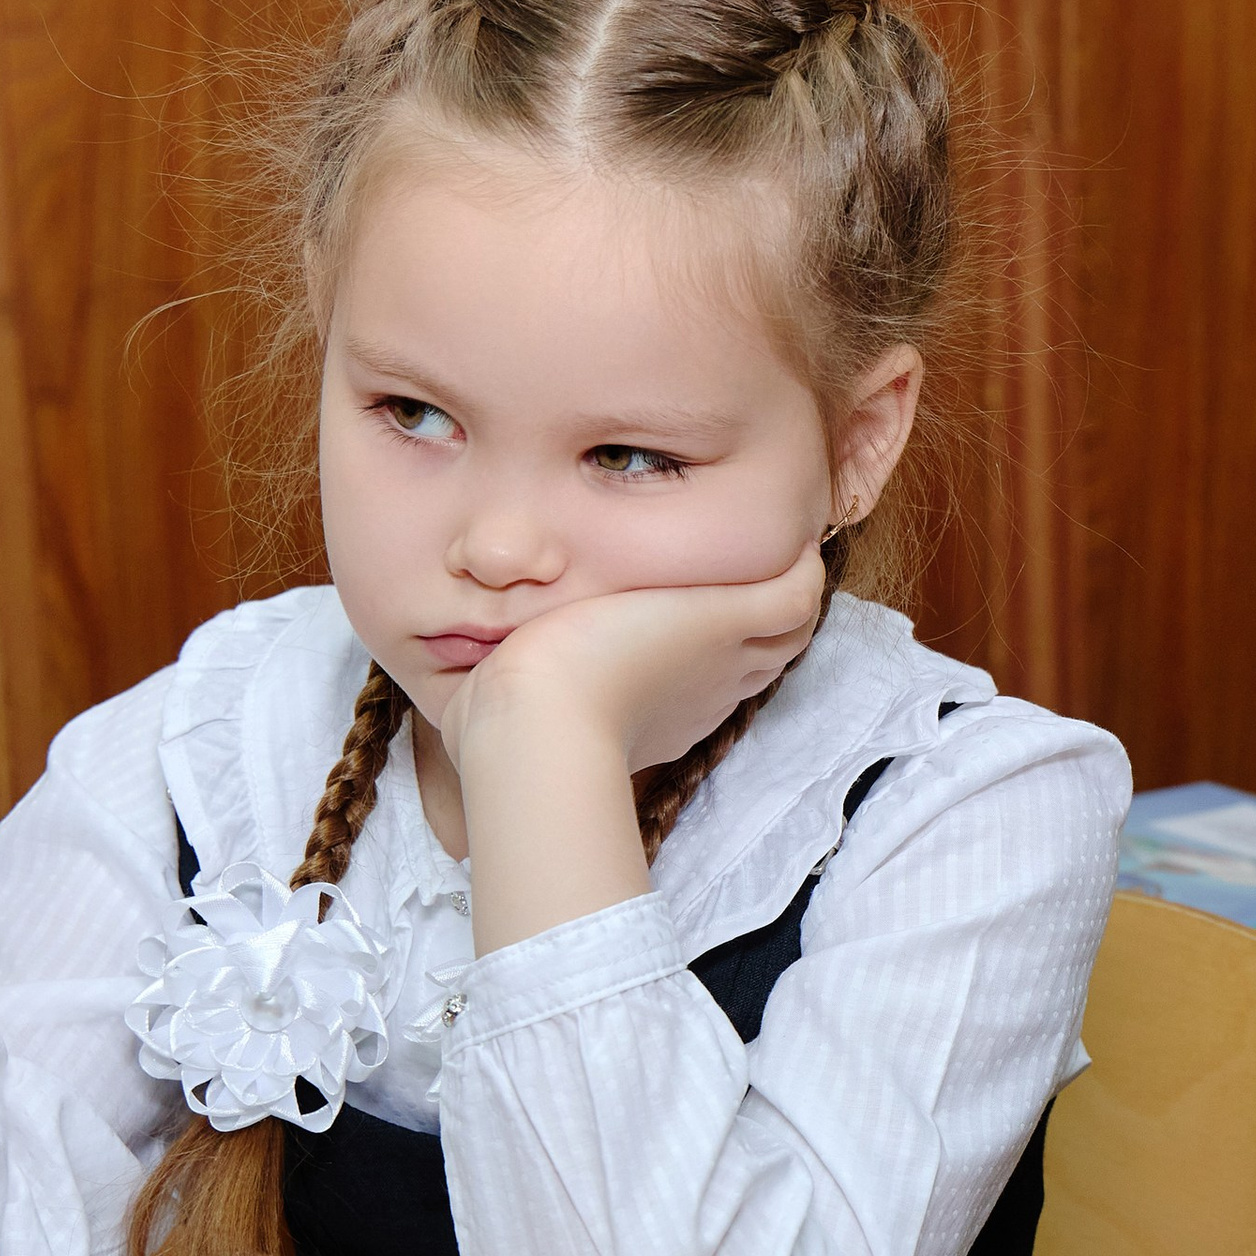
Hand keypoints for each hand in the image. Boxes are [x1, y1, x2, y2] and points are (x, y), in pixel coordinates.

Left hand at [437, 543, 825, 780]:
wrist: (536, 724)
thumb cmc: (508, 721)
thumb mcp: (506, 688)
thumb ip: (494, 668)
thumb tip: (453, 657)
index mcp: (659, 703)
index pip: (710, 668)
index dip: (718, 638)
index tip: (704, 599)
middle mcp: (702, 687)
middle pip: (762, 646)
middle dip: (758, 604)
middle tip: (754, 556)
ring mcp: (722, 655)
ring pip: (785, 621)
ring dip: (784, 580)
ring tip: (776, 532)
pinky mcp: (728, 620)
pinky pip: (797, 593)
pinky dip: (802, 565)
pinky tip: (795, 531)